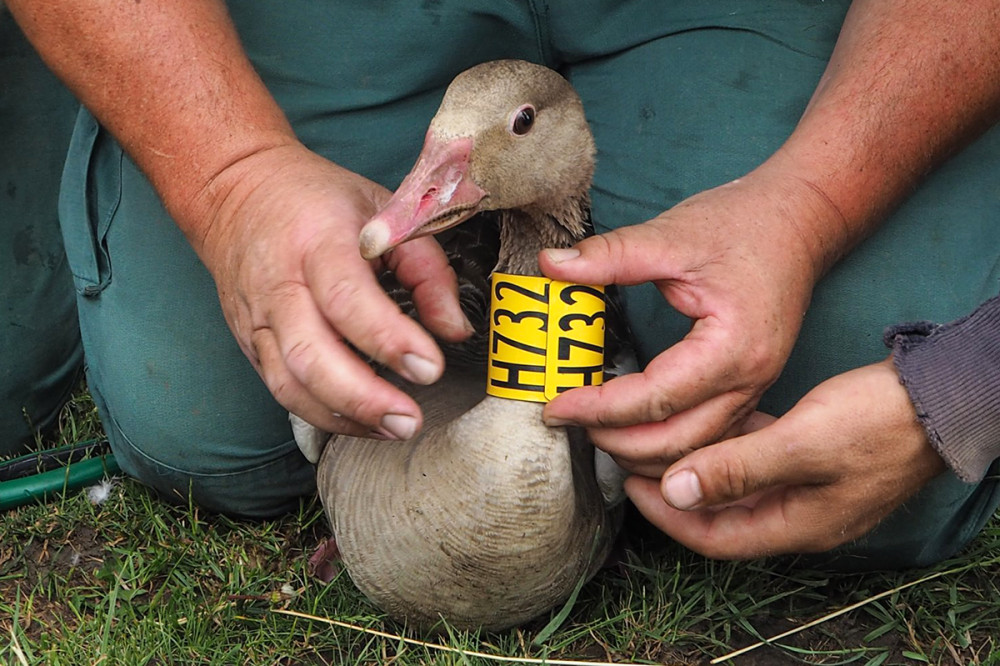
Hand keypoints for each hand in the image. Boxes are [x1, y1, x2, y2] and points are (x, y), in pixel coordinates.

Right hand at [196, 143, 471, 437]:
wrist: (236, 192)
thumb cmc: (319, 201)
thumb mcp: (382, 211)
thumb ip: (426, 268)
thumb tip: (454, 330)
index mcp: (315, 241)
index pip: (347, 297)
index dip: (389, 338)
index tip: (430, 367)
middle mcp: (279, 284)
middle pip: (310, 354)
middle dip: (363, 396)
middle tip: (410, 420)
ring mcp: (257, 318)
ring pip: (289, 383)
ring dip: (344, 417)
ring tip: (393, 429)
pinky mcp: (249, 343)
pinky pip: (281, 390)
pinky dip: (323, 415)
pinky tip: (364, 423)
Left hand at [540, 168, 837, 475]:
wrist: (798, 219)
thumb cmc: (744, 225)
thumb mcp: (672, 235)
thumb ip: (610, 255)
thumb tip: (551, 265)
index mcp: (733, 348)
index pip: (655, 399)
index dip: (598, 408)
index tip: (556, 405)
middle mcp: (750, 380)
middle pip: (678, 443)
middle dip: (616, 442)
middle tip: (568, 421)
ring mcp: (755, 389)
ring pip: (696, 452)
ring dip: (642, 454)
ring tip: (594, 431)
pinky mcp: (749, 388)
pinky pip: (708, 437)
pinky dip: (668, 448)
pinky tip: (633, 434)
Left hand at [627, 358, 946, 557]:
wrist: (942, 397)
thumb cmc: (879, 422)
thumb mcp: (800, 445)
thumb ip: (736, 470)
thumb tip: (675, 492)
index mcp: (796, 524)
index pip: (713, 537)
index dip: (666, 515)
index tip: (628, 483)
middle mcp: (799, 513)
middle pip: (721, 512)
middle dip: (675, 489)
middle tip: (634, 458)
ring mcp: (809, 486)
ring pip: (738, 483)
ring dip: (701, 463)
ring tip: (662, 437)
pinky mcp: (816, 457)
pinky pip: (760, 458)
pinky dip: (732, 443)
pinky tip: (711, 419)